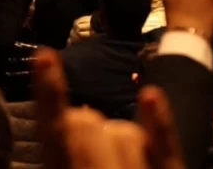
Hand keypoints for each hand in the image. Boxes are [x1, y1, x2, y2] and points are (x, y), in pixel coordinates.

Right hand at [34, 47, 183, 168]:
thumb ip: (55, 145)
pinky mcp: (168, 168)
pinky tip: (148, 95)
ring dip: (115, 135)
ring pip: (122, 129)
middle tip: (81, 154)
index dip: (48, 91)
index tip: (44, 55)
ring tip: (111, 162)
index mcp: (63, 164)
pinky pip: (163, 142)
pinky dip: (156, 120)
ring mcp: (136, 167)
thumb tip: (59, 119)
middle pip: (87, 121)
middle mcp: (97, 165)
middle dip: (82, 125)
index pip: (54, 128)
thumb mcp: (58, 168)